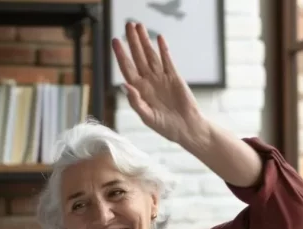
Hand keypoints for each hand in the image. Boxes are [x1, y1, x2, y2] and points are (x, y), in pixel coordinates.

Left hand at [113, 23, 208, 146]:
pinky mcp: (175, 77)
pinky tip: (159, 38)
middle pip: (138, 57)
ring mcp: (161, 78)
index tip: (116, 41)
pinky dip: (163, 49)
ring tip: (140, 26)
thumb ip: (135, 101)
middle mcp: (148, 81)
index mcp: (139, 91)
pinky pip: (168, 60)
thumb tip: (124, 85)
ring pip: (151, 55)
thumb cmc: (165, 127)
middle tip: (128, 25)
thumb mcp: (147, 117)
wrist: (187, 128)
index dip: (121, 54)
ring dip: (145, 41)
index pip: (127, 68)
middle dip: (132, 41)